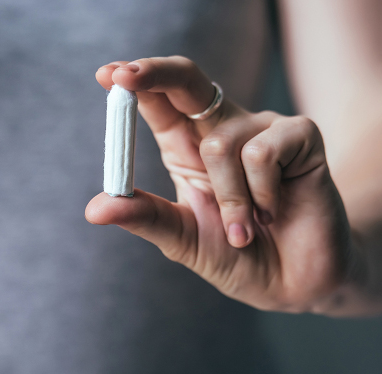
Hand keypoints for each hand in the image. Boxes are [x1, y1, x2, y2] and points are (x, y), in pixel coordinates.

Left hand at [87, 57, 352, 313]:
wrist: (294, 284)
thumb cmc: (235, 256)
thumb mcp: (181, 237)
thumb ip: (143, 217)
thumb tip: (94, 209)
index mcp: (186, 147)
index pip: (158, 102)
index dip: (134, 82)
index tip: (106, 74)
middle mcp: (221, 129)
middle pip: (186, 81)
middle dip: (153, 73)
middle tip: (123, 76)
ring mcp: (261, 129)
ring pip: (220, 143)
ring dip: (229, 199)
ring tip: (245, 230)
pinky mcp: (301, 136)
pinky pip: (262, 153)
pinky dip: (261, 194)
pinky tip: (273, 212)